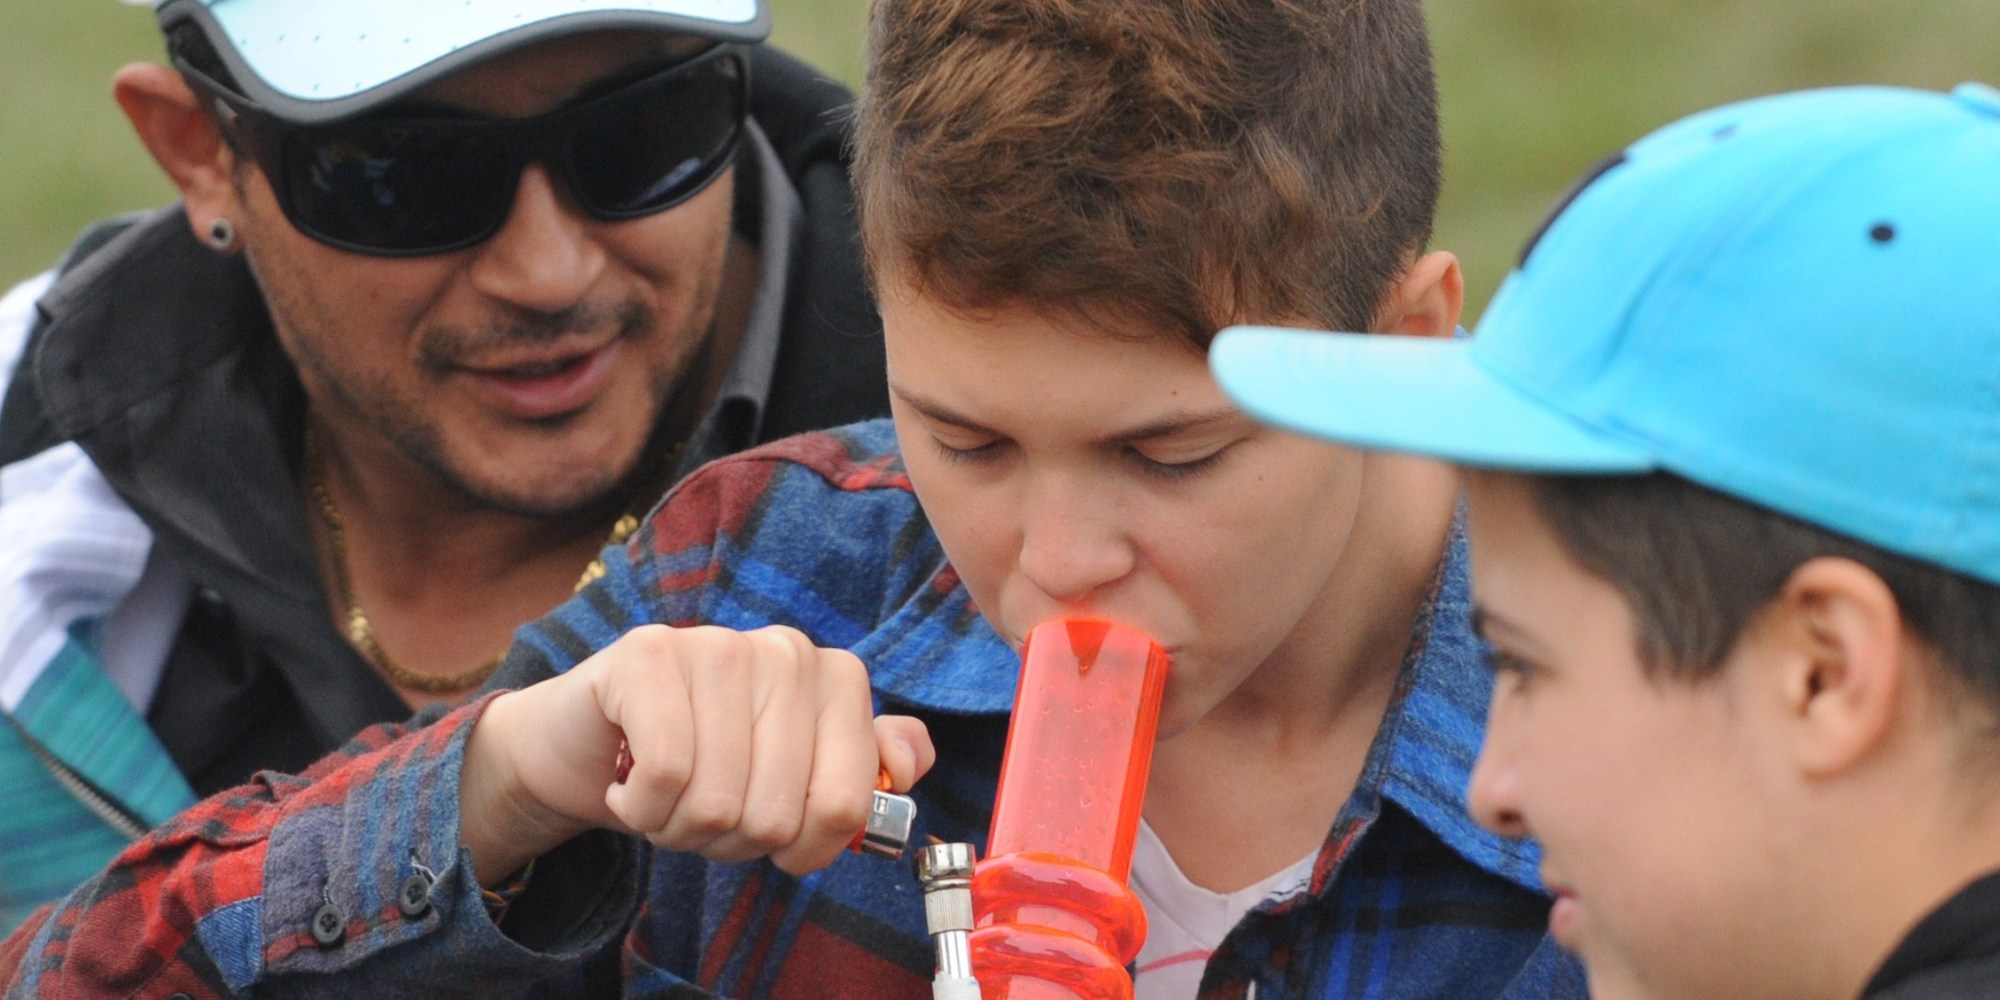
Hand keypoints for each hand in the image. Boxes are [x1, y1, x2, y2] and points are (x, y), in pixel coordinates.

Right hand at [459, 624, 934, 884]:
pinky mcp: (648, 656)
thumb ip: (861, 766)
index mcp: (835, 677)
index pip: (848, 806)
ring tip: (664, 797)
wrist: (587, 743)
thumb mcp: (790, 772)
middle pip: (777, 815)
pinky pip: (666, 774)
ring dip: (678, 829)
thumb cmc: (699, 763)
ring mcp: (718, 644)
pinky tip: (629, 785)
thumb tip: (911, 761)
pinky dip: (640, 808)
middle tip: (699, 813)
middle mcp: (786, 650)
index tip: (772, 840)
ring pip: (718, 801)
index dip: (803, 850)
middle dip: (729, 841)